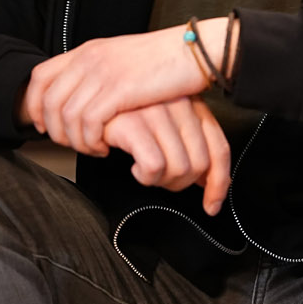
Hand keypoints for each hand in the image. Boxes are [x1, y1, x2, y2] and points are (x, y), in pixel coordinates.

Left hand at [22, 23, 221, 154]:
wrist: (194, 51)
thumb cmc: (166, 60)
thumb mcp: (123, 58)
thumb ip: (100, 71)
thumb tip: (84, 94)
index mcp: (88, 50)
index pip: (40, 76)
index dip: (35, 105)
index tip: (44, 126)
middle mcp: (90, 59)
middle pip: (49, 101)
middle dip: (56, 132)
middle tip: (73, 146)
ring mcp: (103, 73)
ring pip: (67, 117)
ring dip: (77, 141)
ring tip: (95, 148)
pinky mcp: (119, 90)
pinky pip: (89, 123)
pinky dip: (92, 141)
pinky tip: (107, 147)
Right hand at [104, 99, 231, 214]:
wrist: (83, 98)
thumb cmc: (122, 114)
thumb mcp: (162, 124)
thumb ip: (187, 147)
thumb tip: (208, 183)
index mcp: (192, 104)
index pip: (219, 149)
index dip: (219, 184)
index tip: (211, 205)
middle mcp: (179, 104)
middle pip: (199, 165)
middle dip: (179, 184)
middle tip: (158, 180)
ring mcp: (157, 111)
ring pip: (180, 168)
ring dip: (160, 182)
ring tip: (144, 173)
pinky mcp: (133, 122)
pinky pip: (154, 166)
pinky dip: (144, 177)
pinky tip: (133, 167)